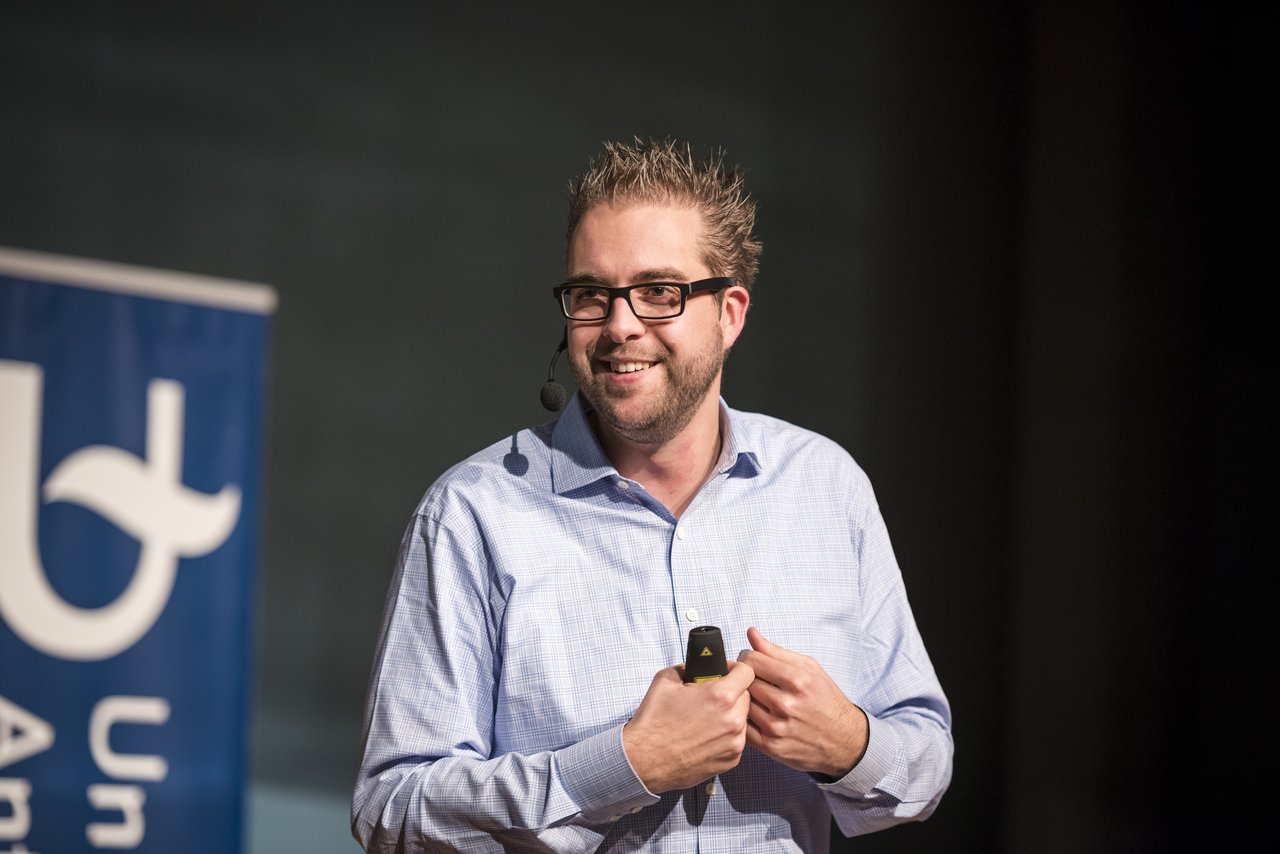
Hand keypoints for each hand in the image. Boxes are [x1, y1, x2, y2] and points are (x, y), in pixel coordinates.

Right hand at [622, 660, 753, 792]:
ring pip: (742, 719)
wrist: (644, 760)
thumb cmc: (654, 721)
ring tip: (706, 719)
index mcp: (720, 696)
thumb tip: (698, 668)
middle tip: (712, 697)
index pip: (747, 672)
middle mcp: (733, 719)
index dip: (735, 669)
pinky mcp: (731, 761)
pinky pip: (736, 740)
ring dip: (730, 715)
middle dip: (733, 692)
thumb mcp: (666, 680)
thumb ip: (689, 668)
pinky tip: (705, 736)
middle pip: (746, 696)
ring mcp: (734, 743)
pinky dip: (726, 736)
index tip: (726, 673)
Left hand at [736, 626, 867, 777]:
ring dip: (744, 698)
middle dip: (744, 678)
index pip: (752, 660)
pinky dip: (745, 718)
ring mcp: (778, 727)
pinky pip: (744, 726)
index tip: (749, 661)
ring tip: (756, 696)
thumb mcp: (809, 668)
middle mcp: (787, 704)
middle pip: (745, 682)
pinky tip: (757, 714)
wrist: (844, 740)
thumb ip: (776, 651)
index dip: (746, 658)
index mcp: (797, 680)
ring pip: (742, 704)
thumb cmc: (826, 700)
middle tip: (751, 679)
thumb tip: (751, 633)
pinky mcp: (772, 746)